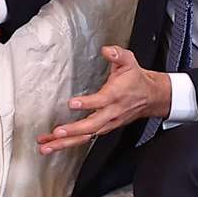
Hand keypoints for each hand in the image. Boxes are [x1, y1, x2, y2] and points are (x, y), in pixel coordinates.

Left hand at [36, 45, 170, 153]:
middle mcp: (111, 113)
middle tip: (57, 132)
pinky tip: (52, 143)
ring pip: (86, 136)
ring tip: (47, 146)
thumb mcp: (129, 62)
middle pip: (93, 125)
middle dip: (74, 130)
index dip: (88, 103)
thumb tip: (107, 50)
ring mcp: (107, 123)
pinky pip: (85, 138)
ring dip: (66, 142)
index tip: (72, 103)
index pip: (102, 101)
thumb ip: (118, 55)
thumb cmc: (136, 80)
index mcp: (116, 95)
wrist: (151, 97)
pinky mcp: (103, 128)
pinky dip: (68, 142)